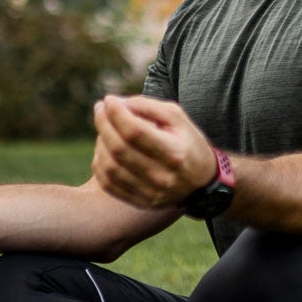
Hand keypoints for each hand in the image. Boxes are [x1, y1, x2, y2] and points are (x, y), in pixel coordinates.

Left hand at [91, 95, 214, 209]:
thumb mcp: (177, 117)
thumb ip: (148, 106)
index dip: (116, 113)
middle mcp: (161, 176)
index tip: (109, 99)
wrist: (202, 183)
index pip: (134, 131)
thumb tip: (116, 103)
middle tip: (100, 108)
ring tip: (105, 129)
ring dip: (100, 143)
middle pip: (119, 148)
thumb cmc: (187, 142)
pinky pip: (108, 184)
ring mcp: (150, 193)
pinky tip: (105, 150)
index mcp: (174, 152)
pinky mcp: (140, 202)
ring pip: (110, 167)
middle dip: (103, 123)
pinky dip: (100, 164)